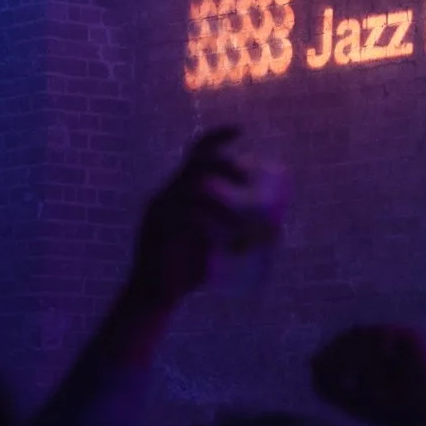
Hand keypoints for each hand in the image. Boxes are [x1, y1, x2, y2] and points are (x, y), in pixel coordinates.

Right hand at [124, 127, 253, 312]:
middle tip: (246, 177)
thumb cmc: (187, 269)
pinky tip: (220, 241)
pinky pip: (185, 219)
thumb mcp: (211, 242)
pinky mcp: (156, 232)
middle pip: (195, 164)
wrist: (155, 296)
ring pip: (193, 190)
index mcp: (177, 193)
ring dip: (222, 204)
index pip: (194, 155)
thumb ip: (229, 228)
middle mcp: (165, 196)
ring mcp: (158, 213)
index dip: (217, 138)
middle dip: (224, 164)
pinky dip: (208, 227)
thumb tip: (271, 225)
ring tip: (240, 222)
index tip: (240, 129)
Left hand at [311, 324, 425, 425]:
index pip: (340, 344)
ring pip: (365, 333)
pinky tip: (383, 360)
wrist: (420, 417)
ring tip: (366, 379)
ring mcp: (395, 339)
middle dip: (340, 354)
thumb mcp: (349, 401)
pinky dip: (379, 346)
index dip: (328, 354)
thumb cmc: (387, 412)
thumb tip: (311, 362)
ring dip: (360, 355)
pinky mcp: (411, 338)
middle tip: (339, 374)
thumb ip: (326, 385)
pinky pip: (385, 332)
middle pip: (349, 336)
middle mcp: (380, 344)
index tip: (319, 367)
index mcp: (366, 355)